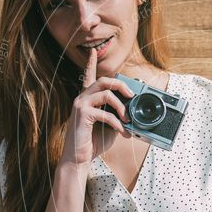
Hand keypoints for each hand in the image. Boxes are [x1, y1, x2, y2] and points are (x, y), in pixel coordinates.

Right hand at [59, 48, 134, 165]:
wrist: (78, 159)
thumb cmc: (93, 142)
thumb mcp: (110, 126)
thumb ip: (117, 115)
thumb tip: (133, 112)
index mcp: (87, 99)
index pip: (88, 76)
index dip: (90, 63)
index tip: (92, 52)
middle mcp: (82, 98)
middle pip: (104, 80)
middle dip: (121, 85)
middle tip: (132, 95)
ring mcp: (80, 105)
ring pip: (106, 93)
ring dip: (122, 106)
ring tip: (128, 120)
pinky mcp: (82, 114)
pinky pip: (105, 113)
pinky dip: (117, 123)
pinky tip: (122, 131)